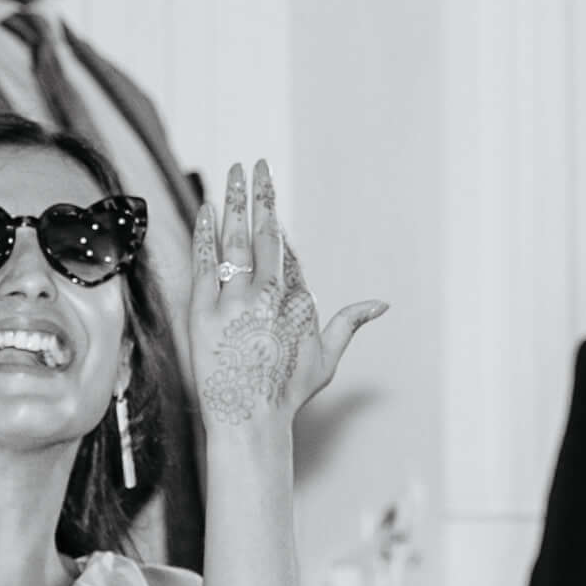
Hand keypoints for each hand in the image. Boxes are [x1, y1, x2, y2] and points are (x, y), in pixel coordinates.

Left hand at [181, 161, 376, 442]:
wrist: (249, 421)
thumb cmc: (288, 393)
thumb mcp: (326, 358)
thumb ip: (349, 323)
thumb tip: (382, 305)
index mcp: (297, 300)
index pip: (287, 249)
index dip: (276, 221)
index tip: (268, 195)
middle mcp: (267, 294)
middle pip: (264, 232)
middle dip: (260, 194)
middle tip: (255, 163)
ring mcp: (233, 301)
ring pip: (234, 240)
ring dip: (232, 202)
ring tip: (232, 173)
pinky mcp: (204, 312)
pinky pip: (204, 263)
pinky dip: (205, 234)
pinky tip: (206, 209)